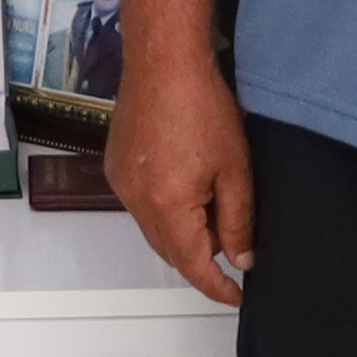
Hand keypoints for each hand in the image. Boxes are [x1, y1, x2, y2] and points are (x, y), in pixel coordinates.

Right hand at [109, 58, 258, 307]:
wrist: (163, 61)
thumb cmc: (202, 106)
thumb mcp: (235, 169)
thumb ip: (239, 220)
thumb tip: (241, 258)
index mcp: (168, 206)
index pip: (193, 266)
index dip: (217, 287)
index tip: (236, 296)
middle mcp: (136, 201)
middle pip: (170, 252)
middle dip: (201, 258)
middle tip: (233, 247)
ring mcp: (121, 185)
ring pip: (154, 230)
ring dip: (182, 233)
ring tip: (213, 209)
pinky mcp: (116, 168)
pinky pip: (140, 207)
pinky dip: (164, 211)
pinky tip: (186, 187)